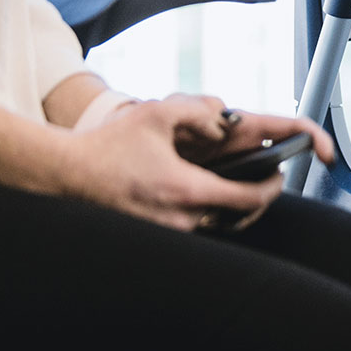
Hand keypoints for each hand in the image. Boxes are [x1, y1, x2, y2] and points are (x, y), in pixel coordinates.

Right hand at [54, 94, 329, 231]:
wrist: (69, 176)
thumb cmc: (110, 145)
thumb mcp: (156, 115)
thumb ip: (197, 111)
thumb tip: (225, 122)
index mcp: (187, 191)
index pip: (246, 199)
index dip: (270, 188)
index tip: (280, 175)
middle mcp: (182, 221)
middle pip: (238, 218)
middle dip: (258, 199)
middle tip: (268, 179)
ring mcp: (169, 234)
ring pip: (218, 226)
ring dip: (235, 207)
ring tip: (244, 183)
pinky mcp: (157, 238)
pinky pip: (197, 229)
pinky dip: (211, 213)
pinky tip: (210, 193)